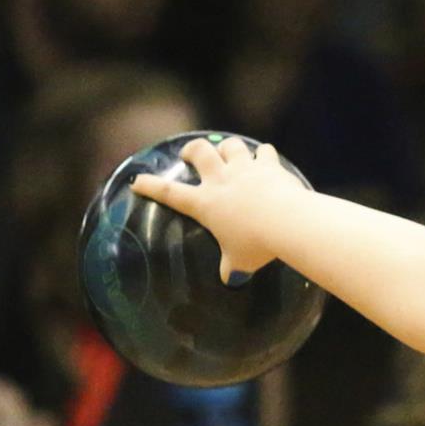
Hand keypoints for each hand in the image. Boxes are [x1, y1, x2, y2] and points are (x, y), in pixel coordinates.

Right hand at [128, 136, 305, 283]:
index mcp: (205, 203)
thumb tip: (229, 280)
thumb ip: (231, 268)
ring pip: (230, 145)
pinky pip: (264, 151)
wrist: (287, 222)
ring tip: (229, 152)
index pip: (169, 193)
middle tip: (189, 154)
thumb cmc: (257, 244)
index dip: (150, 186)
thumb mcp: (240, 263)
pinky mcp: (269, 165)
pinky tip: (265, 156)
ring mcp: (245, 169)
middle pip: (199, 151)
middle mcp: (221, 180)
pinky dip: (263, 153)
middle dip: (191, 149)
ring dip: (227, 147)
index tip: (137, 181)